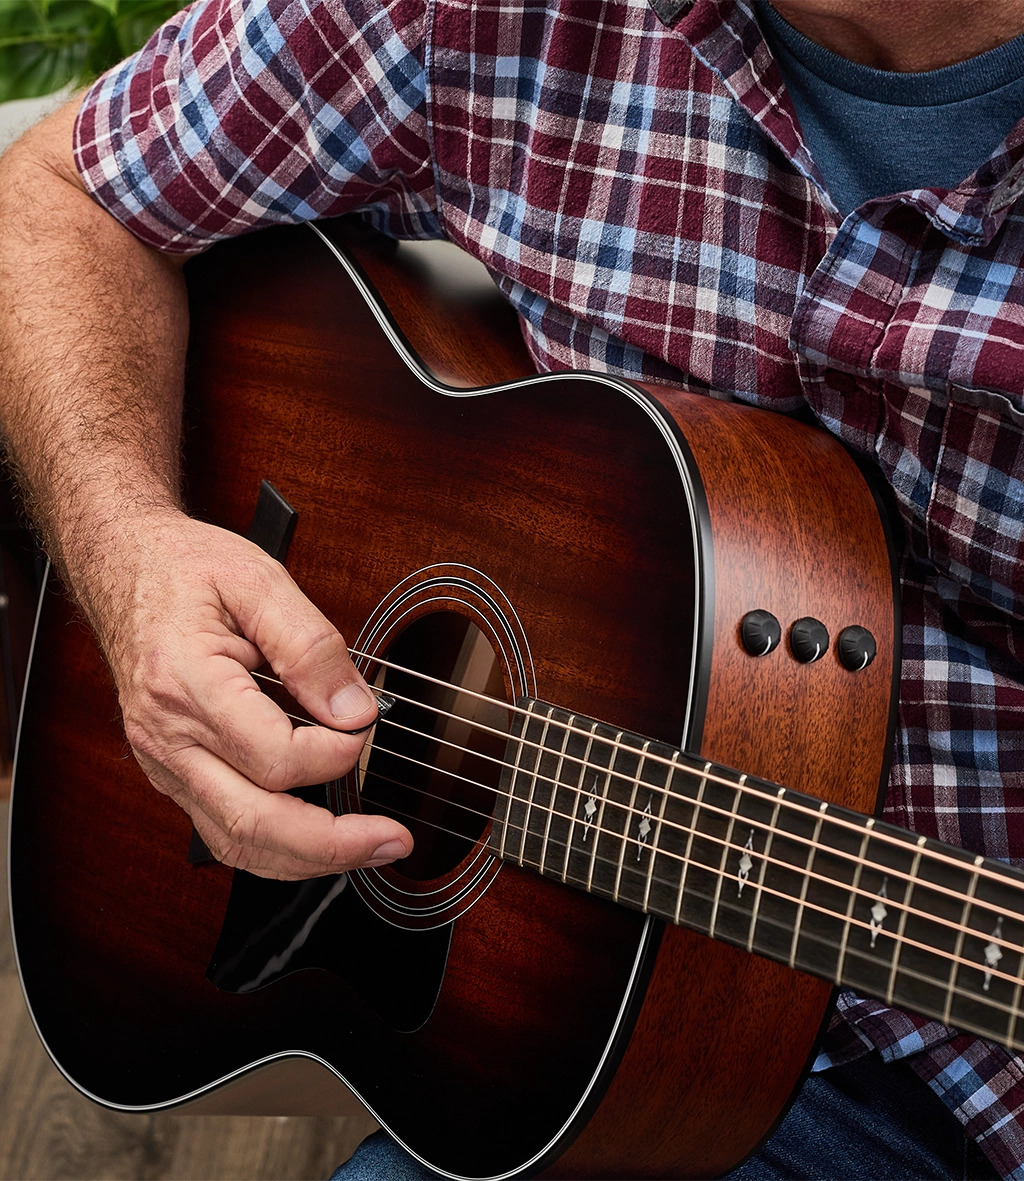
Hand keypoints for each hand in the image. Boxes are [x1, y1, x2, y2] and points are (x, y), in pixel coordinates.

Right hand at [97, 511, 412, 879]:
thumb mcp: (257, 579)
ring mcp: (164, 762)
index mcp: (185, 684)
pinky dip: (275, 847)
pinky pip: (223, 830)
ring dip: (307, 859)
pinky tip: (319, 841)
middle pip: (252, 822)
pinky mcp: (172, 772)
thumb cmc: (184, 568)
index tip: (365, 724)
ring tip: (368, 849)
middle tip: (392, 840)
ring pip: (235, 842)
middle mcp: (167, 736)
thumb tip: (353, 708)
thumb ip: (310, 644)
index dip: (333, 752)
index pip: (272, 756)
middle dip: (332, 844)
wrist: (122, 566)